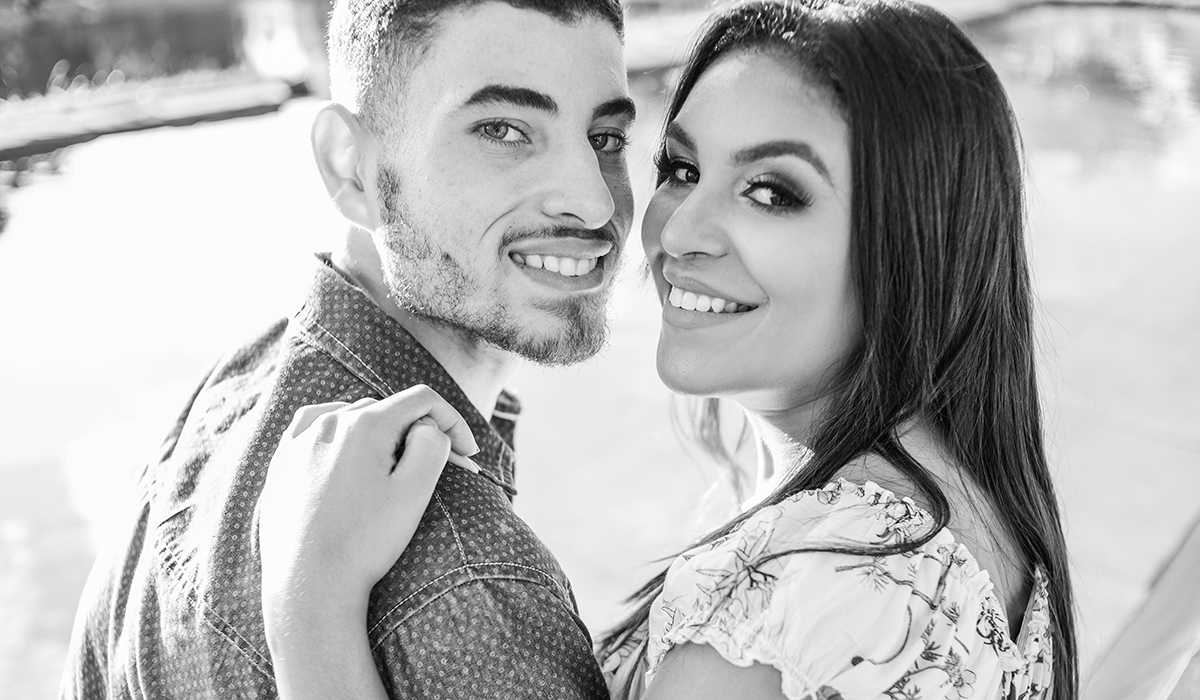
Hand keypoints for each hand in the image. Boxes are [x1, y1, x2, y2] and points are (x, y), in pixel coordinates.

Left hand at [258, 385, 478, 626]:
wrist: (308, 586)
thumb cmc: (364, 541)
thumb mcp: (414, 492)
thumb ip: (432, 445)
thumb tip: (428, 427)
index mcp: (366, 425)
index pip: (422, 400)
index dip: (453, 421)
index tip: (469, 454)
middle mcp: (329, 423)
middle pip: (389, 410)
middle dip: (419, 433)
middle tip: (439, 470)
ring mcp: (300, 441)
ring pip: (352, 416)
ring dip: (381, 432)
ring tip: (395, 463)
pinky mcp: (282, 463)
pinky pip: (313, 426)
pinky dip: (338, 429)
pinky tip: (344, 442)